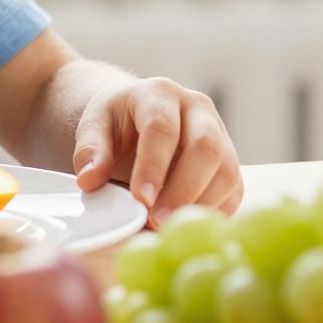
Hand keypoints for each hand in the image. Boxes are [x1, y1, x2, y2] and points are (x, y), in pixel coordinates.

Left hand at [71, 77, 239, 226]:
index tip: (141, 199)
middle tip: (157, 221)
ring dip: (200, 205)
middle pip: (206, 148)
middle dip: (183, 189)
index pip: (162, 128)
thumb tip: (90, 179)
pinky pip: (233, 192)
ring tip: (169, 228)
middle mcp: (198, 110)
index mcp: (160, 94)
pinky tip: (186, 226)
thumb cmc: (116, 123)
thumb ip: (89, 149)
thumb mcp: (94, 125)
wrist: (137, 118)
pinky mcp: (229, 163)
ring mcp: (220, 135)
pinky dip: (213, 213)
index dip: (153, 165)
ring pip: (227, 171)